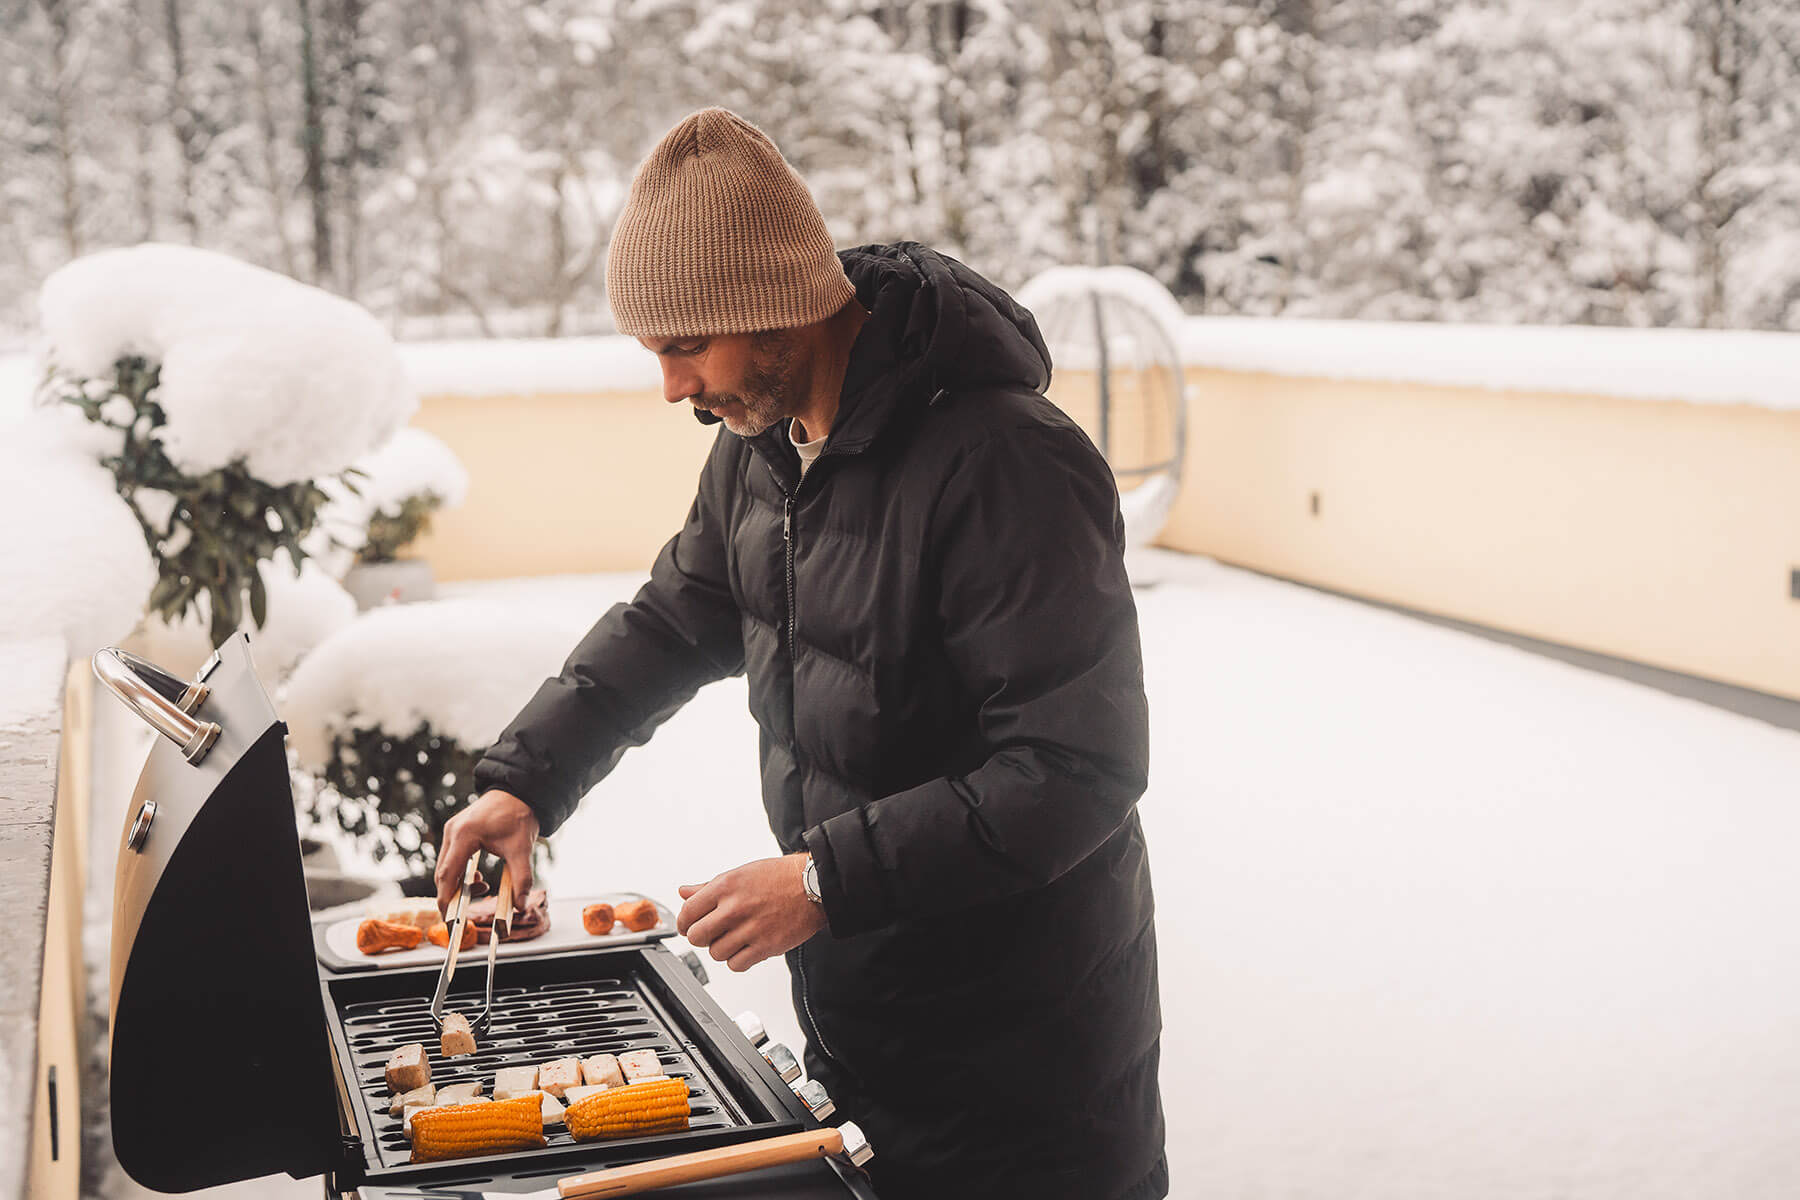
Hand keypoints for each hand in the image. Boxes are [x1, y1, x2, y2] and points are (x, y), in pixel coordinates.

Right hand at [435, 789, 539, 919]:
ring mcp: (451, 830)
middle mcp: (452, 832)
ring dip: (457, 883)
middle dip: (452, 895)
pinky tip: (477, 877)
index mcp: (464, 835)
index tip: (449, 918)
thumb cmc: (518, 815)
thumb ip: (522, 878)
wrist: (518, 791)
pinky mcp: (455, 831)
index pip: (447, 875)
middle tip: (465, 912)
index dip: (446, 899)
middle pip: (442, 873)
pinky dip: (459, 873)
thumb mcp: (522, 848)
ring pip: (445, 867)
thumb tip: (521, 906)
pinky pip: (450, 858)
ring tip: (481, 886)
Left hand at [677, 854, 826, 972]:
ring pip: (715, 953)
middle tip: (711, 933)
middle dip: (701, 937)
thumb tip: (684, 892)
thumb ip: (708, 886)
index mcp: (725, 886)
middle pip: (697, 936)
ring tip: (734, 938)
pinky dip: (738, 960)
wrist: (814, 886)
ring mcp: (750, 929)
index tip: (688, 926)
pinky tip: (746, 947)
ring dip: (722, 949)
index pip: (687, 912)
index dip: (684, 923)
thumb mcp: (740, 874)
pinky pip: (736, 965)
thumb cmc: (779, 877)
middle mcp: (735, 908)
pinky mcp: (765, 947)